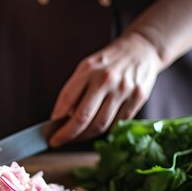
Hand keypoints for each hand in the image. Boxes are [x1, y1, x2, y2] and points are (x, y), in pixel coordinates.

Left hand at [49, 32, 161, 146]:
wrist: (142, 49)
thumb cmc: (109, 62)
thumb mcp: (87, 67)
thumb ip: (75, 90)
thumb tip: (63, 118)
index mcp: (89, 69)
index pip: (67, 99)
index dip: (56, 119)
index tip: (49, 130)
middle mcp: (106, 80)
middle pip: (83, 117)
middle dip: (67, 134)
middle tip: (57, 141)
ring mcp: (123, 90)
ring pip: (100, 125)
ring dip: (84, 136)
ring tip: (75, 138)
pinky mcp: (138, 98)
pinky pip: (117, 124)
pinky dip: (104, 131)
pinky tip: (96, 129)